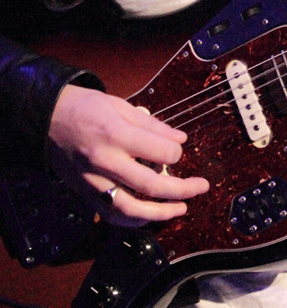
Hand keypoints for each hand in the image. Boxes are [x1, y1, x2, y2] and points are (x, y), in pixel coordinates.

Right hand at [48, 84, 208, 225]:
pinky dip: (134, 220)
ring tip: (182, 208)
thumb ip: (151, 125)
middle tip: (201, 186)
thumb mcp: (120, 105)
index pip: (159, 152)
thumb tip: (180, 140)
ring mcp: (93, 181)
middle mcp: (105, 161)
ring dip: (161, 213)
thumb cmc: (85, 106)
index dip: (176, 153)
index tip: (179, 150)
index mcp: (115, 133)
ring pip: (131, 209)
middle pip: (150, 185)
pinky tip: (151, 216)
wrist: (46, 117)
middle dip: (182, 189)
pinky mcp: (85, 194)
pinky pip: (112, 215)